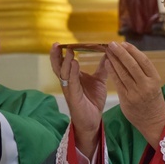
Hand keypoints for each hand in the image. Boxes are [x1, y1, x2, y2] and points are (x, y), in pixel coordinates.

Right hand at [50, 43, 107, 157]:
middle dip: (56, 55)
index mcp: (72, 78)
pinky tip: (74, 64)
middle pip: (58, 67)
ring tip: (68, 51)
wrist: (93, 120)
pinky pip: (72, 82)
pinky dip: (72, 72)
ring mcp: (70, 89)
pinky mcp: (74, 97)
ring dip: (65, 61)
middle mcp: (68, 82)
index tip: (60, 43)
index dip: (61, 53)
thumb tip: (108, 54)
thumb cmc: (93, 101)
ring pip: (63, 73)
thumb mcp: (99, 81)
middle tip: (56, 44)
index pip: (64, 63)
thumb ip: (102, 68)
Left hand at [105, 42, 164, 147]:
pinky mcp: (127, 99)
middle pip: (132, 65)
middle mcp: (146, 85)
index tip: (124, 44)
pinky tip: (107, 64)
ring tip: (108, 51)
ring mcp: (136, 93)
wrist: (153, 122)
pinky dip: (112, 71)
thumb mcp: (154, 85)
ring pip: (123, 72)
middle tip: (112, 44)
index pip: (144, 61)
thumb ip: (144, 73)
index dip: (133, 51)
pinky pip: (118, 82)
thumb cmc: (153, 101)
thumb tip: (129, 56)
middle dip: (121, 53)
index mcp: (155, 79)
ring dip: (114, 60)